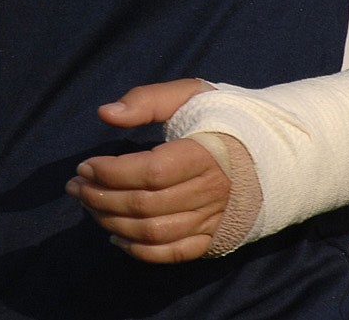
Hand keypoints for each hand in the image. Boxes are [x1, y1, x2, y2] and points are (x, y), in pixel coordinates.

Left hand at [67, 79, 230, 263]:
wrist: (272, 151)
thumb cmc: (221, 119)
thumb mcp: (189, 95)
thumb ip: (146, 100)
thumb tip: (105, 113)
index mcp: (205, 154)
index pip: (151, 172)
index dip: (111, 172)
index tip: (84, 166)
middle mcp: (211, 192)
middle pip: (147, 205)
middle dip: (101, 197)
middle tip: (75, 186)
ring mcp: (214, 219)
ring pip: (155, 231)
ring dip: (113, 222)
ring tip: (88, 206)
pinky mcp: (214, 238)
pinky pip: (174, 253)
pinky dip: (140, 251)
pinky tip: (114, 236)